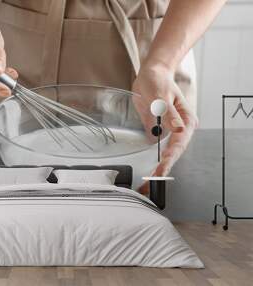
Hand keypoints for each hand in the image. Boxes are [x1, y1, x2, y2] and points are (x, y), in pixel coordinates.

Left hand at [132, 64, 197, 192]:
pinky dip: (152, 161)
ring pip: (166, 154)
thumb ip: (168, 113)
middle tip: (152, 183)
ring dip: (159, 168)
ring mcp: (169, 131)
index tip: (161, 170)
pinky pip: (156, 148)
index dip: (169, 159)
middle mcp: (180, 128)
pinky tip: (147, 171)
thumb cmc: (158, 81)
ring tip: (148, 183)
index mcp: (185, 120)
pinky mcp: (158, 131)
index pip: (178, 144)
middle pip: (174, 153)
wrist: (151, 74)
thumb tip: (178, 129)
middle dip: (164, 169)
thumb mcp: (161, 95)